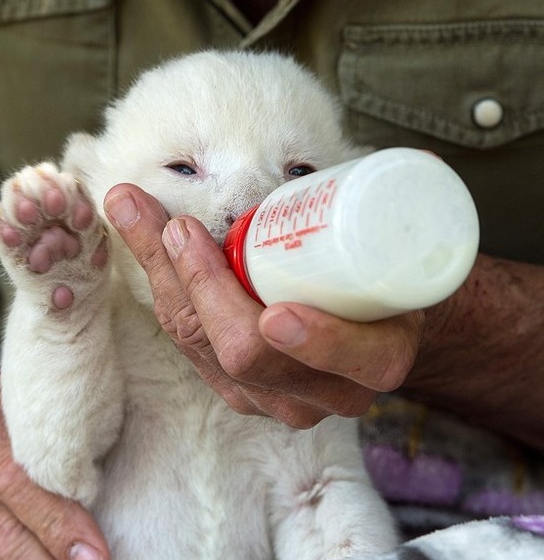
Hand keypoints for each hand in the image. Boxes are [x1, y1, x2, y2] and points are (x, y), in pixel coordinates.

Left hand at [104, 184, 422, 427]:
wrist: (367, 320)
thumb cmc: (381, 271)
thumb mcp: (397, 246)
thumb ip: (408, 209)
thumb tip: (423, 160)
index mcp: (379, 361)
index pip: (350, 359)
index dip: (318, 342)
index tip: (279, 313)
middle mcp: (325, 393)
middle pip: (248, 357)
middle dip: (205, 290)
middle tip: (179, 227)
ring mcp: (272, 399)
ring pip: (201, 346)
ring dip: (164, 274)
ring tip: (135, 209)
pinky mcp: (234, 389)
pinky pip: (184, 341)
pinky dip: (160, 282)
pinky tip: (140, 231)